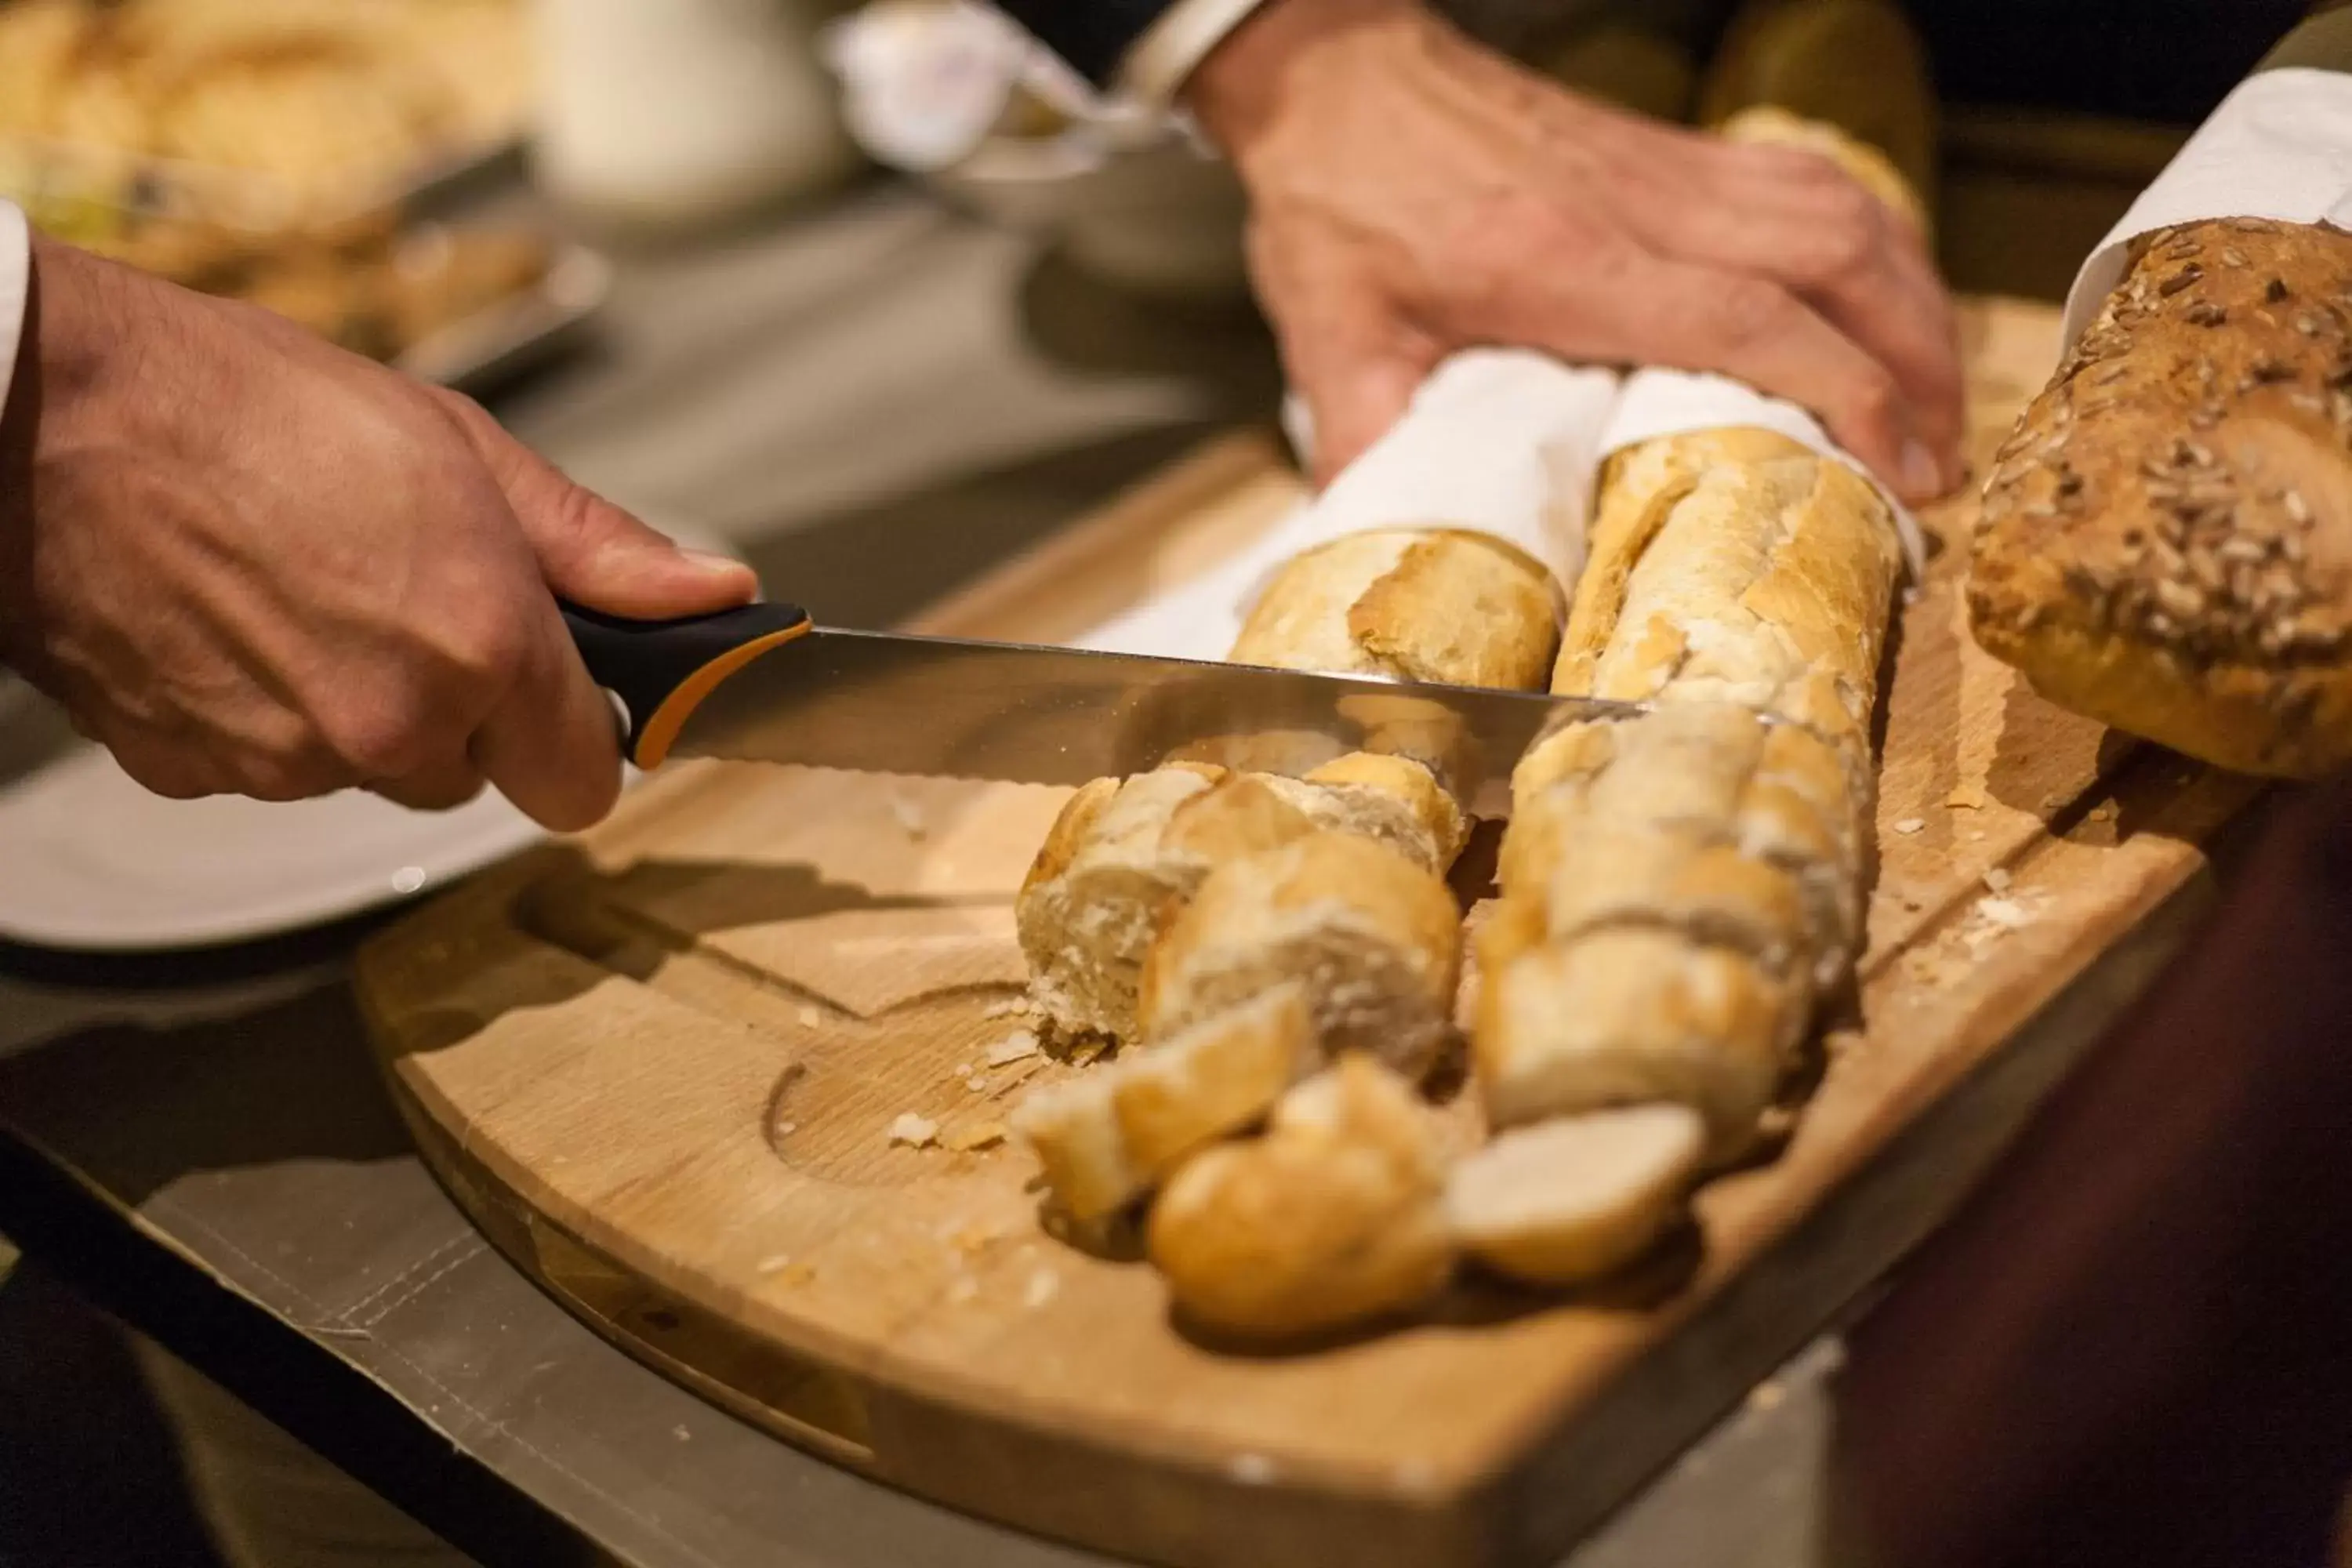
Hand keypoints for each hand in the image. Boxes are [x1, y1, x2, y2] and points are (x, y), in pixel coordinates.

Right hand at [0, 238, 756, 829]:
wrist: (49, 419)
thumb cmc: (249, 408)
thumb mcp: (462, 449)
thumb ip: (599, 550)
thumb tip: (712, 595)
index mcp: (481, 651)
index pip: (586, 785)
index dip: (576, 736)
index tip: (557, 692)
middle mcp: (392, 727)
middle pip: (474, 777)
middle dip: (461, 708)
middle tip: (402, 595)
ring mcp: (286, 760)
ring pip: (371, 771)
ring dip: (361, 708)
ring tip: (305, 586)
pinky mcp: (195, 772)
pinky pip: (273, 766)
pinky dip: (267, 713)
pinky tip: (236, 619)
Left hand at [1183, 0, 1964, 499]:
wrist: (1341, 78)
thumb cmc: (1341, 200)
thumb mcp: (1333, 338)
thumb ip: (1367, 441)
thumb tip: (1384, 542)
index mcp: (1572, 262)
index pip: (1749, 321)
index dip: (1846, 392)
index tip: (1904, 465)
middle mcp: (1647, 207)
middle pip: (1836, 265)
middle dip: (1915, 363)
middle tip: (1945, 460)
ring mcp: (1671, 170)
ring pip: (1843, 215)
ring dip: (1910, 302)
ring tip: (1938, 396)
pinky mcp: (1675, 153)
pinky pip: (1811, 186)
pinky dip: (1872, 245)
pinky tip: (1885, 301)